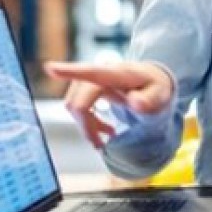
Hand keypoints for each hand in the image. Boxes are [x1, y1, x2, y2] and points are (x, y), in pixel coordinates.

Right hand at [43, 61, 174, 148]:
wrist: (152, 81)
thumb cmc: (156, 87)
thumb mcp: (160, 95)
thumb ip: (149, 101)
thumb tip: (135, 104)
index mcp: (118, 73)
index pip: (91, 72)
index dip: (70, 71)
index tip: (50, 67)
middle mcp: (100, 72)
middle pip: (79, 102)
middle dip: (87, 126)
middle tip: (101, 144)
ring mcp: (91, 78)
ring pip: (75, 106)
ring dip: (86, 125)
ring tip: (108, 134)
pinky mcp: (87, 85)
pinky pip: (76, 106)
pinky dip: (86, 121)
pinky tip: (102, 129)